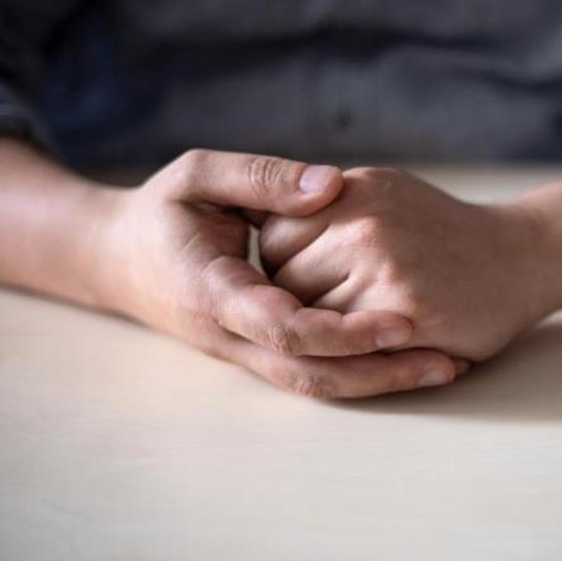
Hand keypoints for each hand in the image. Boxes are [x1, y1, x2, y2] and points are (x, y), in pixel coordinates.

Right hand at [94, 151, 461, 396]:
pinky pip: (315, 371)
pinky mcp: (261, 352)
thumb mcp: (197, 175)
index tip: (402, 321)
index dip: (344, 331)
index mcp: (212, 291)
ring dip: (381, 382)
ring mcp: (246, 351)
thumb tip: (331, 185)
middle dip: (380, 374)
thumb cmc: (158, 211)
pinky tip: (413, 358)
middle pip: (310, 375)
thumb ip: (262, 177)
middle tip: (446, 362)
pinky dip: (363, 371)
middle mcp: (231, 335)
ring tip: (447, 367)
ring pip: (316, 385)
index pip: (285, 326)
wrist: (114, 262)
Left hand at [258, 167, 561, 361]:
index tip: (317, 279)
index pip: (274, 239)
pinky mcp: (403, 314)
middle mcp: (361, 222)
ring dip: (327, 332)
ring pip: (309, 319)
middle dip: (302, 302)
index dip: (286, 268)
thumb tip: (260, 222)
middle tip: (343, 307)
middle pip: (284, 281)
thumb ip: (328, 207)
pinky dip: (359, 352)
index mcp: (350, 190)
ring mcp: (382, 268)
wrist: (524, 257)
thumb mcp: (384, 193)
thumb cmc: (446, 234)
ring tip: (368, 322)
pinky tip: (392, 338)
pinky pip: (346, 346)